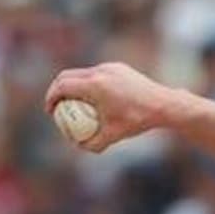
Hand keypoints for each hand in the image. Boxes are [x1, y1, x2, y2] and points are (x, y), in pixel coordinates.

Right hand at [44, 62, 191, 152]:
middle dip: (57, 90)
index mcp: (95, 85)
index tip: (50, 111)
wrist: (164, 104)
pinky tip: (93, 99)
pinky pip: (96, 74)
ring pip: (82, 73)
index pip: (63, 87)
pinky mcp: (118, 67)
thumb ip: (93, 144)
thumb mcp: (113, 135)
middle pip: (67, 76)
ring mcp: (110, 67)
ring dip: (73, 85)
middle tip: (56, 106)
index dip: (51, 98)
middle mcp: (100, 72)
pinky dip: (88, 84)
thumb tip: (78, 146)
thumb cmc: (138, 120)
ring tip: (73, 103)